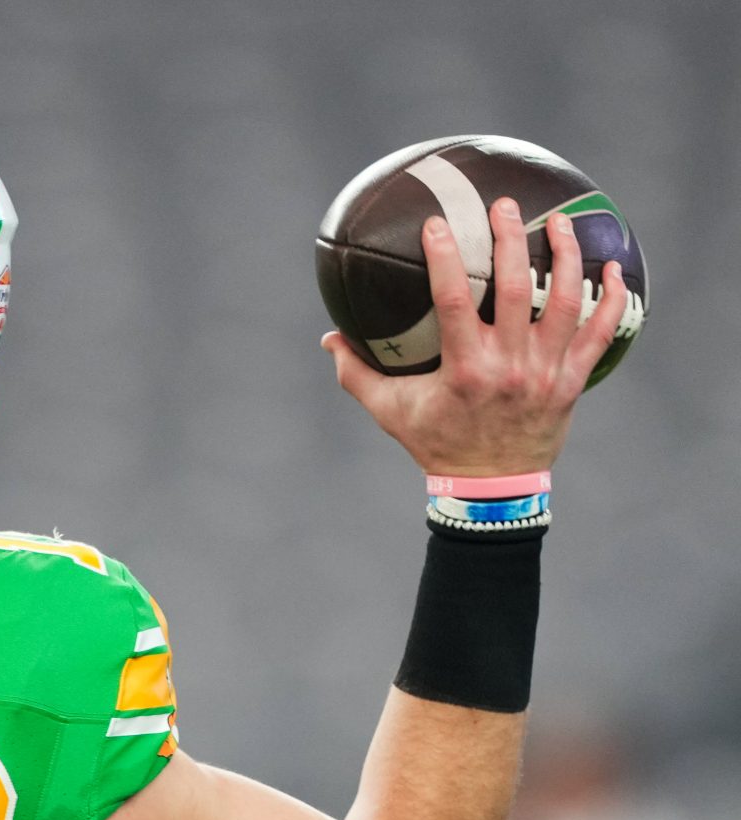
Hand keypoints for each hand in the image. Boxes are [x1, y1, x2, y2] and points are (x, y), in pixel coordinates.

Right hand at [321, 197, 627, 475]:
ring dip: (566, 256)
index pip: (455, 300)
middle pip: (517, 289)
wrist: (491, 488)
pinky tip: (614, 268)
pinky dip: (615, 298)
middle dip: (511, 239)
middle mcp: (509, 366)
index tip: (437, 223)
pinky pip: (603, 332)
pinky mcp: (572, 380)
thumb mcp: (390, 411)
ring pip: (567, 301)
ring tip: (560, 221)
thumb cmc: (436, 444)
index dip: (446, 257)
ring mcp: (546, 372)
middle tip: (505, 205)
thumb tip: (329, 338)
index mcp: (464, 369)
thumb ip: (356, 374)